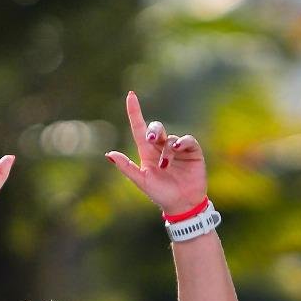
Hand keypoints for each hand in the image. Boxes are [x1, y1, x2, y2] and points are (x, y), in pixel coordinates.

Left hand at [106, 91, 207, 213]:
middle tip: (151, 139)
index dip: (135, 112)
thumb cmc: (161, 194)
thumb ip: (126, 168)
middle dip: (154, 130)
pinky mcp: (192, 151)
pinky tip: (177, 148)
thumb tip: (109, 154)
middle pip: (156, 128)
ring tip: (166, 166)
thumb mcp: (142, 182)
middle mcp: (161, 148)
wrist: (182, 205)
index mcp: (147, 153)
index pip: (139, 128)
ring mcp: (177, 149)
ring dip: (167, 151)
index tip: (130, 95)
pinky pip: (187, 140)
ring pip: (171, 138)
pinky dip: (182, 142)